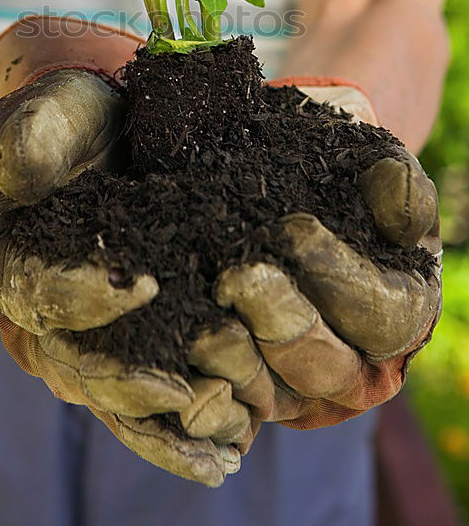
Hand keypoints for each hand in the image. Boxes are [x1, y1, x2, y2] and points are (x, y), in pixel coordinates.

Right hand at [0, 68, 255, 485]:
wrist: (96, 129)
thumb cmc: (67, 117)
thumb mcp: (44, 111)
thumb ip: (30, 136)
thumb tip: (24, 176)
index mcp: (5, 259)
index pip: (39, 290)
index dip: (85, 295)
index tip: (144, 285)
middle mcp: (37, 313)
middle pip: (76, 362)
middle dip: (133, 379)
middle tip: (193, 389)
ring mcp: (80, 336)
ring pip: (113, 396)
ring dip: (166, 424)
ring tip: (225, 441)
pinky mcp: (123, 342)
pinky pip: (143, 400)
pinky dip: (179, 430)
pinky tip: (227, 452)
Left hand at [200, 82, 440, 428]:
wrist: (280, 188)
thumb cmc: (332, 178)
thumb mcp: (369, 166)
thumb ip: (396, 184)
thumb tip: (400, 206)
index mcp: (401, 316)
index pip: (383, 315)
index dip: (339, 276)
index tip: (293, 230)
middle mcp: (355, 367)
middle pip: (324, 366)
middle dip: (281, 321)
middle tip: (237, 277)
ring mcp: (296, 391)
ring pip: (270, 396)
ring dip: (235, 363)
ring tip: (203, 326)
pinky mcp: (242, 399)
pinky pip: (222, 411)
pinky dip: (201, 397)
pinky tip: (176, 369)